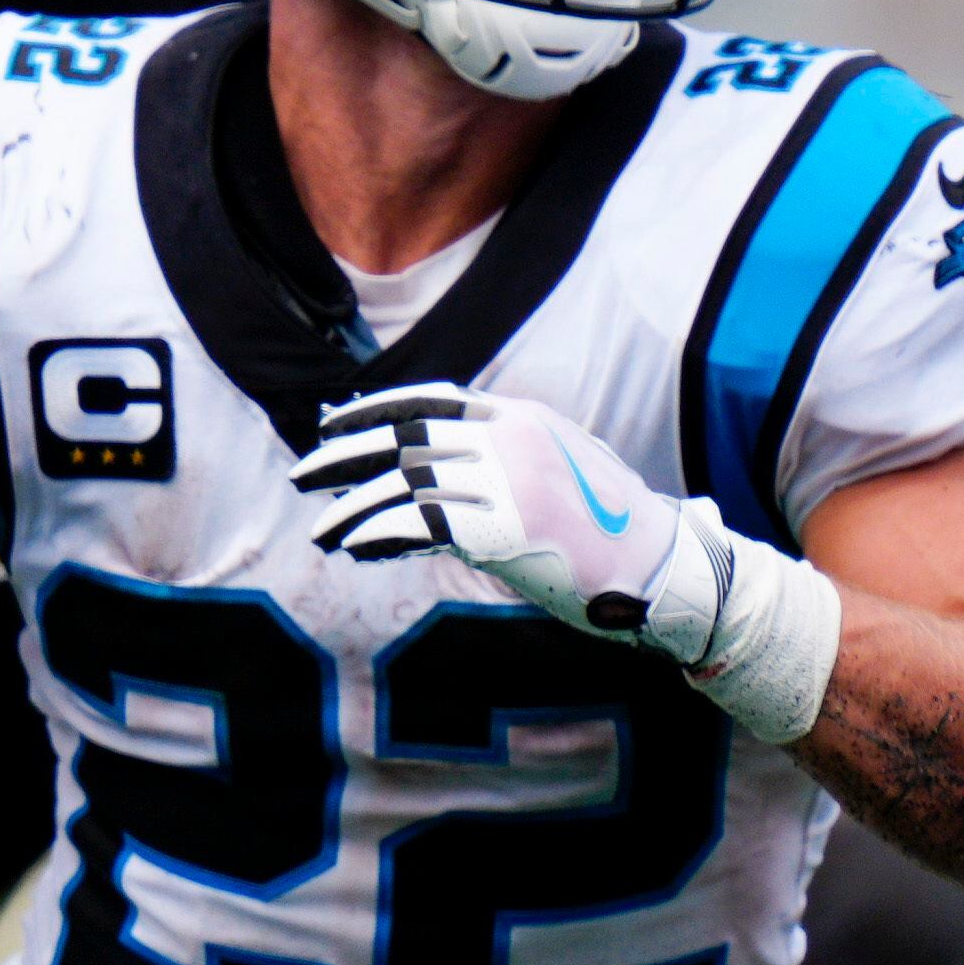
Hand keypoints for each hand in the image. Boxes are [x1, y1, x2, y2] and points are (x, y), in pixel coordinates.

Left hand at [295, 383, 727, 650]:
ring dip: (352, 506)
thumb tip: (447, 464)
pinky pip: (421, 524)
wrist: (661, 565)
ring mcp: (507, 480)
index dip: (375, 410)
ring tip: (321, 529)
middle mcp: (510, 438)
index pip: (431, 399)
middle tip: (302, 473)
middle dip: (346, 455)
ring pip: (405, 483)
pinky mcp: (502, 528)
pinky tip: (356, 545)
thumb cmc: (611, 526)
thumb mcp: (561, 464)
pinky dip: (380, 532)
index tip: (334, 424)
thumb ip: (509, 453)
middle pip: (406, 438)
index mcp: (522, 416)